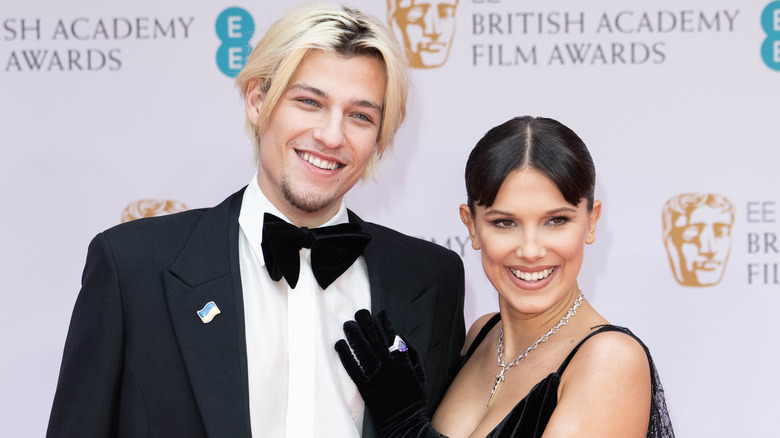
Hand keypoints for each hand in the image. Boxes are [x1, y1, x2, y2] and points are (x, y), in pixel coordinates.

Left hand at [336, 309, 431, 435]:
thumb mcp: (421, 374)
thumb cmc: (414, 399)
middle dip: (367, 324)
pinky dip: (345, 355)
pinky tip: (340, 345)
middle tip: (360, 312)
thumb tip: (401, 337)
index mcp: (403, 362)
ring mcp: (376, 377)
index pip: (392, 337)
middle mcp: (389, 367)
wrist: (406, 423)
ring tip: (348, 324)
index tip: (378, 314)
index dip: (384, 324)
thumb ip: (412, 354)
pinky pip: (353, 369)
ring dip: (354, 336)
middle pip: (375, 340)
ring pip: (363, 351)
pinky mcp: (365, 388)